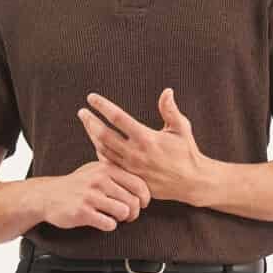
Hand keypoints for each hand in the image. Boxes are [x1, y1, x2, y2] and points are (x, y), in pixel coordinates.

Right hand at [41, 159, 150, 231]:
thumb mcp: (96, 170)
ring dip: (122, 219)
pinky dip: (109, 226)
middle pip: (133, 201)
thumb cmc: (76, 185)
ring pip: (124, 212)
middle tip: (128, 216)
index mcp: (106, 169)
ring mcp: (90, 196)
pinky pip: (109, 224)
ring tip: (114, 217)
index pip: (139, 184)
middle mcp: (99, 180)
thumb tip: (144, 183)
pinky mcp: (82, 212)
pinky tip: (102, 222)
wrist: (47, 195)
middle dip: (134, 212)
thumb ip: (117, 173)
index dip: (145, 198)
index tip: (142, 204)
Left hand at [76, 88, 208, 204]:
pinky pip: (109, 164)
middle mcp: (136, 153)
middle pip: (104, 135)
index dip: (102, 106)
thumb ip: (170, 110)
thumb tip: (167, 91)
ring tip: (86, 124)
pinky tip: (97, 143)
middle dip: (90, 121)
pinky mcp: (131, 178)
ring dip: (92, 136)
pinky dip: (100, 152)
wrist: (191, 182)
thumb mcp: (182, 128)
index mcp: (147, 138)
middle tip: (82, 112)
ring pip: (103, 150)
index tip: (91, 98)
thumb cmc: (187, 152)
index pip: (117, 118)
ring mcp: (131, 167)